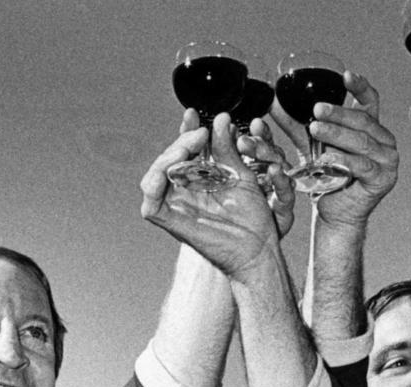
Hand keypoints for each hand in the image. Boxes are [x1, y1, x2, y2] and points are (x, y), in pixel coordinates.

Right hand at [141, 112, 290, 280]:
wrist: (260, 248)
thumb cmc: (254, 218)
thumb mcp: (242, 175)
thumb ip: (228, 149)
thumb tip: (220, 119)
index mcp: (199, 179)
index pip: (184, 150)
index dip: (185, 131)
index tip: (193, 114)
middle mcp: (185, 191)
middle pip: (169, 159)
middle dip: (182, 141)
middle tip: (202, 134)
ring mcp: (177, 207)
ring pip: (155, 176)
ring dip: (168, 157)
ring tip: (189, 147)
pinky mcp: (172, 223)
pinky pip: (151, 204)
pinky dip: (153, 185)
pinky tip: (166, 170)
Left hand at [270, 71, 398, 228]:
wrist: (334, 213)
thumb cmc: (327, 179)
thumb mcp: (310, 146)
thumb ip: (296, 124)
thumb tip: (273, 101)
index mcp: (371, 128)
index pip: (370, 101)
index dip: (359, 87)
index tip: (346, 75)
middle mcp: (383, 141)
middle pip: (362, 120)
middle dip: (338, 113)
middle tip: (317, 109)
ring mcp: (387, 160)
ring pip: (361, 141)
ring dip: (337, 134)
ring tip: (315, 129)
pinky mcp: (383, 179)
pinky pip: (363, 165)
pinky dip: (344, 160)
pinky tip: (327, 158)